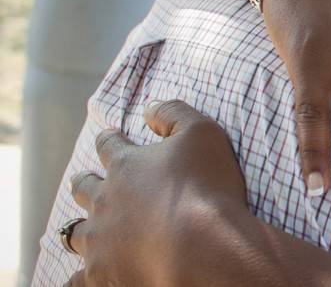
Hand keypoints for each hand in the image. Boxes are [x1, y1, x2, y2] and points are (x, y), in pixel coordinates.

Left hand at [65, 100, 249, 286]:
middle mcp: (104, 201)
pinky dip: (74, 279)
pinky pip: (76, 281)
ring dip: (77, 227)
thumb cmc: (206, 187)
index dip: (110, 139)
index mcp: (125, 166)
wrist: (203, 247)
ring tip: (79, 229)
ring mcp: (100, 241)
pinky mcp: (102, 274)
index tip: (110, 136)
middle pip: (84, 188)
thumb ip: (174, 113)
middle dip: (85, 182)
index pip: (108, 145)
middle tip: (86, 181)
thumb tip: (149, 109)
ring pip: (74, 232)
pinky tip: (75, 280)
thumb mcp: (202, 132)